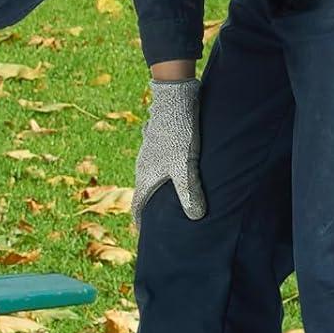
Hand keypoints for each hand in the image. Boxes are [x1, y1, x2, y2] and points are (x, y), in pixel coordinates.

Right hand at [132, 78, 206, 232]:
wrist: (173, 98)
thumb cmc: (178, 132)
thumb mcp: (185, 165)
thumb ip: (189, 192)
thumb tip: (195, 217)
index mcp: (146, 175)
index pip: (138, 205)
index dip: (140, 221)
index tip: (143, 234)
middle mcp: (144, 165)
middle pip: (144, 192)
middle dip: (150, 208)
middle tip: (160, 221)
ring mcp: (151, 152)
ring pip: (151, 176)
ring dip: (158, 189)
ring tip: (170, 198)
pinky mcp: (160, 141)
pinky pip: (159, 163)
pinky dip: (165, 173)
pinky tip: (177, 170)